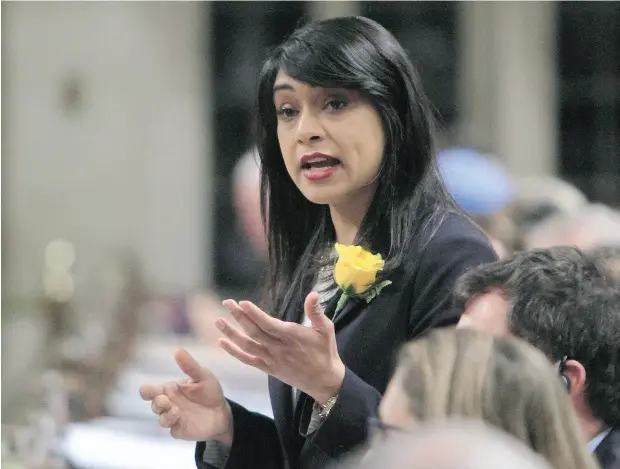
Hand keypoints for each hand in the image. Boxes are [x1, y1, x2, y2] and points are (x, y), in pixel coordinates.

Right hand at [138, 349, 232, 444]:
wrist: (222, 412)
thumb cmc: (210, 391)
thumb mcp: (203, 376)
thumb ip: (190, 366)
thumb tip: (178, 350)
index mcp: (170, 390)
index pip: (151, 391)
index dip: (146, 391)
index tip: (147, 390)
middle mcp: (169, 404)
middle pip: (154, 404)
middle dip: (157, 402)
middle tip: (164, 399)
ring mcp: (174, 418)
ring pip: (161, 418)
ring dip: (166, 414)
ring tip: (175, 409)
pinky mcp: (181, 430)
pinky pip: (172, 430)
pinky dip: (174, 424)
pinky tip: (179, 417)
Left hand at [217, 291, 345, 404]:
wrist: (324, 380)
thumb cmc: (325, 351)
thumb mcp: (326, 329)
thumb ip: (316, 312)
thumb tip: (313, 294)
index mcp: (292, 336)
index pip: (268, 324)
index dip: (254, 314)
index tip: (242, 303)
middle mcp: (278, 348)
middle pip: (254, 332)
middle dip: (239, 317)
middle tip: (226, 303)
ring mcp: (271, 359)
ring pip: (247, 346)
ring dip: (231, 333)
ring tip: (218, 321)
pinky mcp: (268, 368)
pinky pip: (248, 360)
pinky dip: (234, 352)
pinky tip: (222, 342)